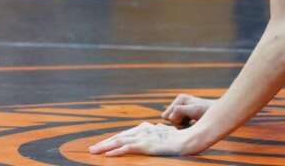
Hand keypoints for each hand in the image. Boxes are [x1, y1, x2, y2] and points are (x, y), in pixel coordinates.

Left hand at [88, 121, 203, 156]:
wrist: (193, 139)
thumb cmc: (184, 138)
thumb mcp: (169, 136)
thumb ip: (160, 134)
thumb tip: (154, 131)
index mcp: (150, 130)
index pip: (128, 134)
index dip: (115, 139)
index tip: (104, 145)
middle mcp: (145, 131)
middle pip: (121, 136)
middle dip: (105, 142)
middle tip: (91, 149)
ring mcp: (146, 138)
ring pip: (121, 141)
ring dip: (106, 146)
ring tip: (93, 151)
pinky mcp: (147, 145)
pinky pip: (128, 148)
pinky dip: (117, 151)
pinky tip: (108, 155)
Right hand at [162, 93, 214, 126]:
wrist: (217, 113)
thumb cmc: (206, 111)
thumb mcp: (194, 110)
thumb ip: (180, 111)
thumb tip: (168, 115)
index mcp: (180, 99)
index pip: (166, 116)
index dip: (176, 121)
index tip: (187, 119)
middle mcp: (179, 102)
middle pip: (169, 120)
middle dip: (178, 123)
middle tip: (190, 121)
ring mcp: (181, 109)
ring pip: (174, 124)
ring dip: (182, 126)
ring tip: (192, 122)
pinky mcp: (184, 115)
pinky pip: (178, 125)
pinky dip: (185, 126)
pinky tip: (193, 124)